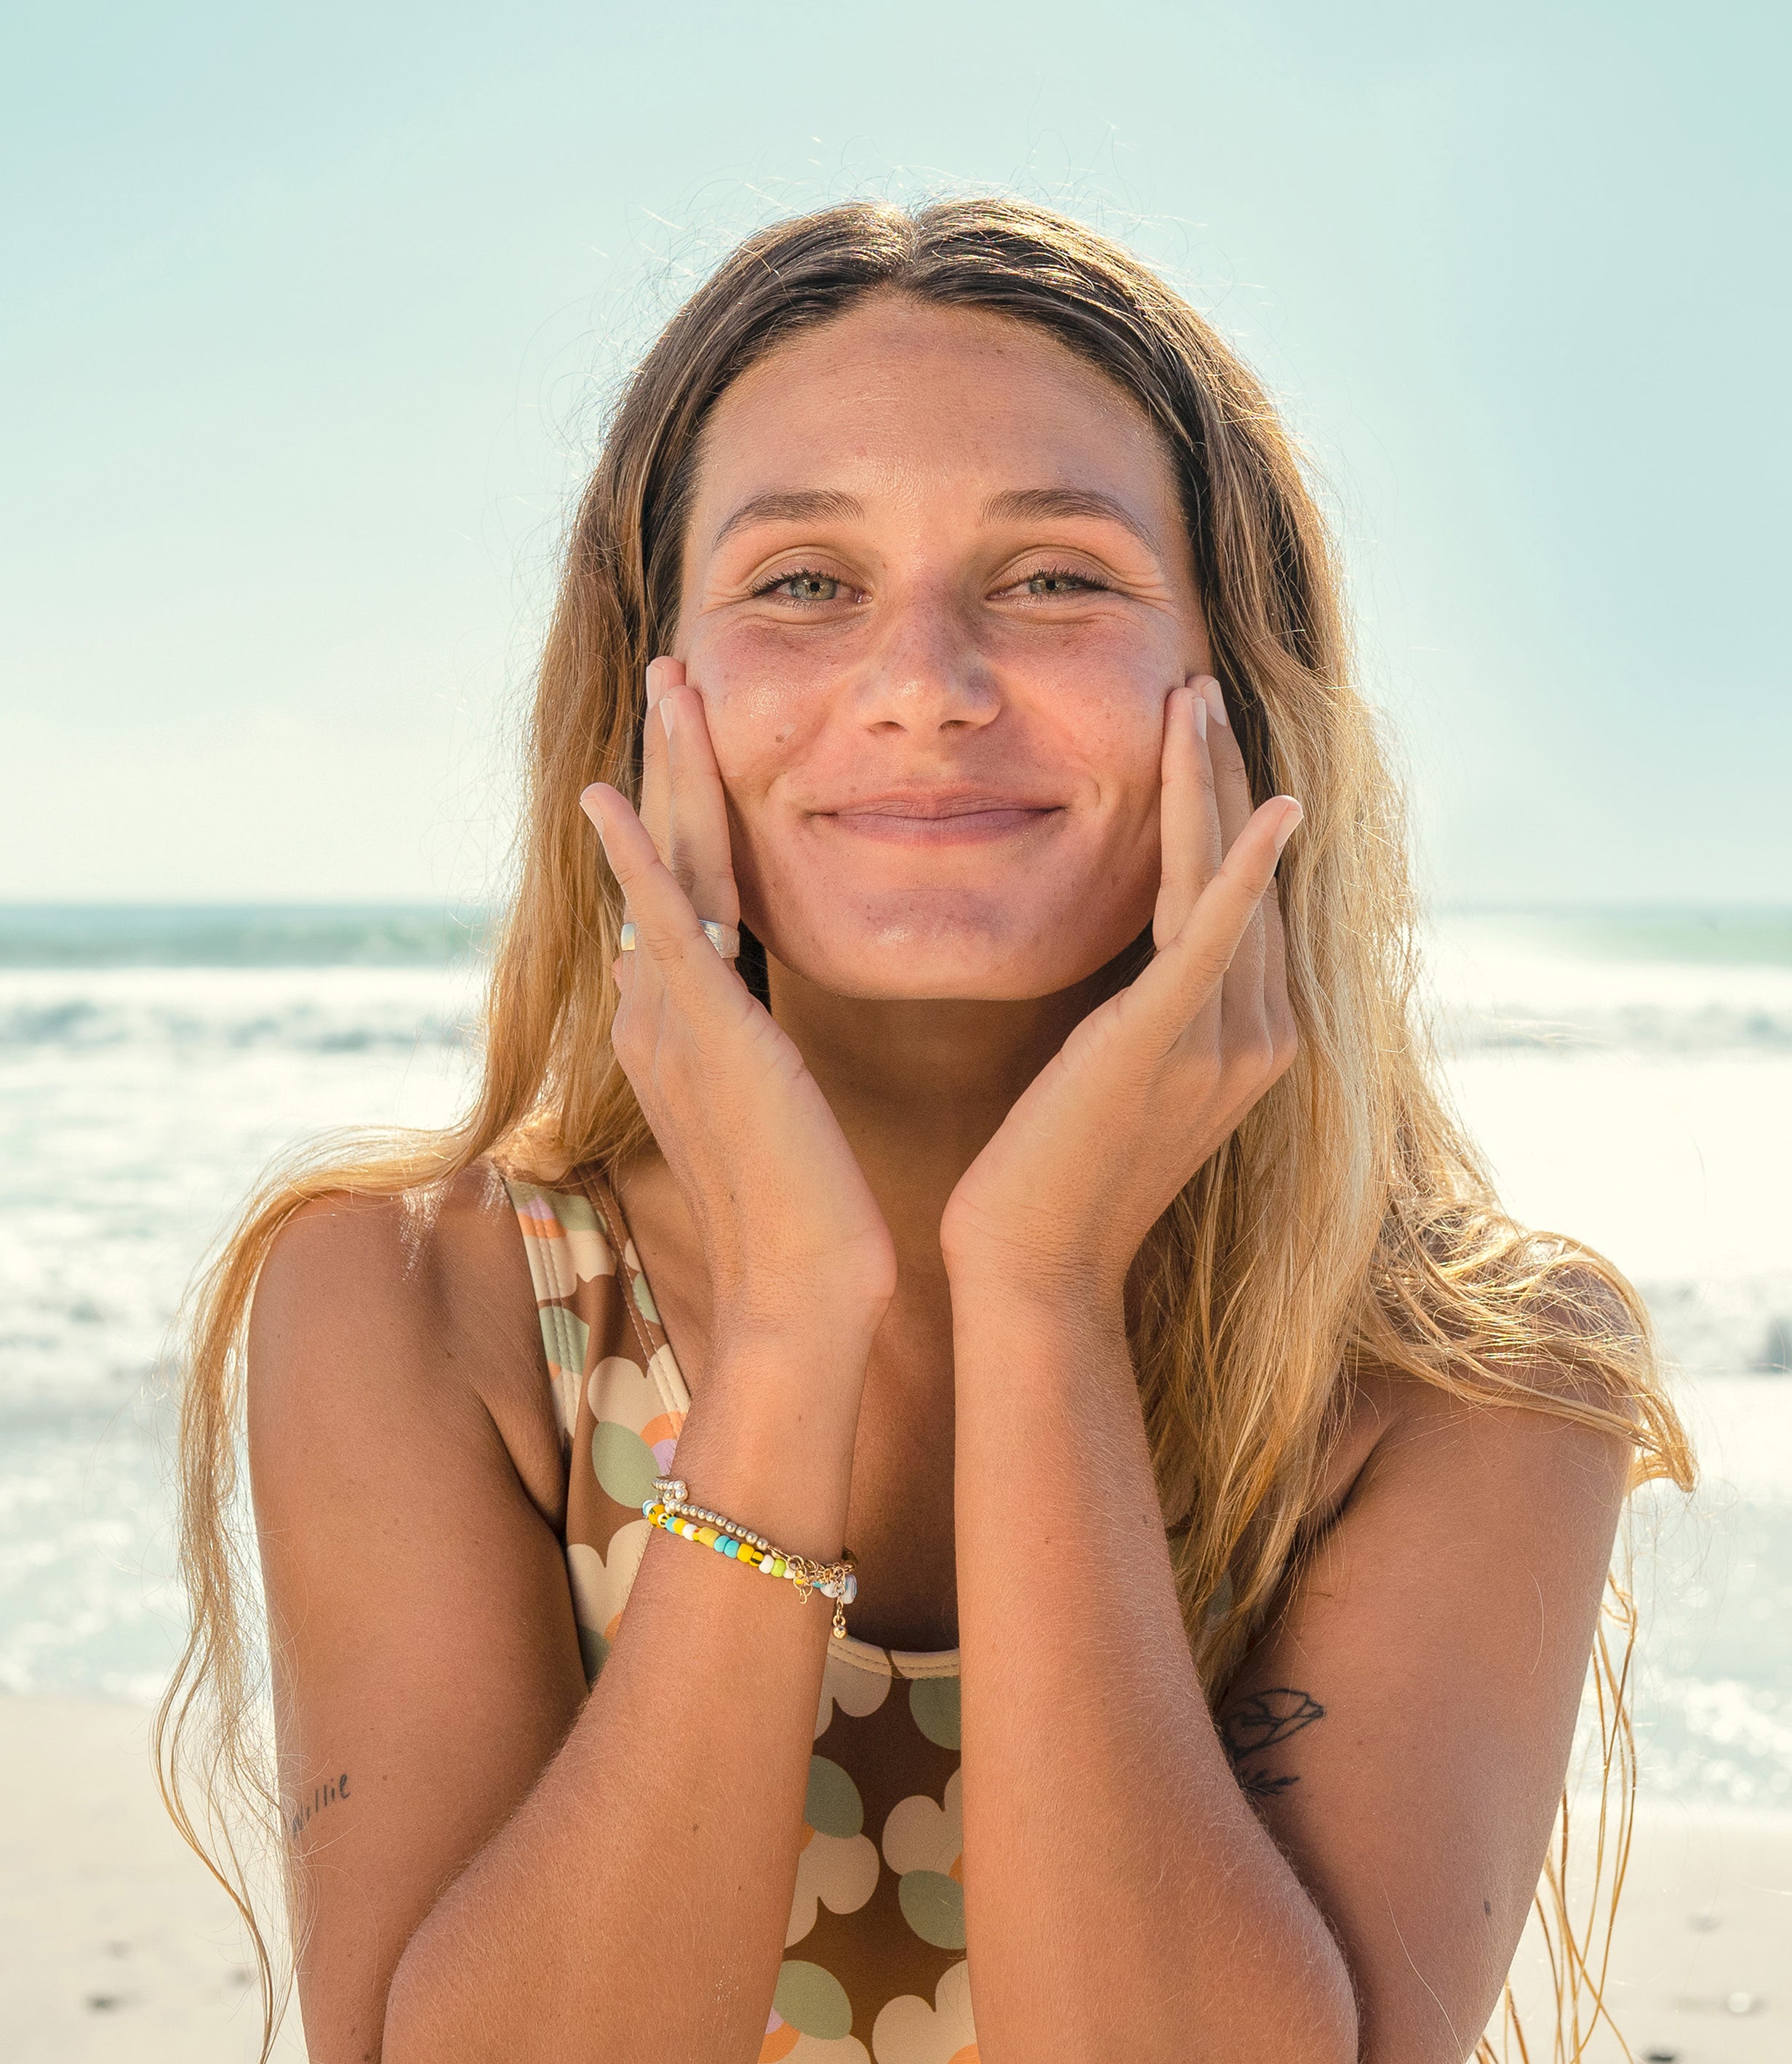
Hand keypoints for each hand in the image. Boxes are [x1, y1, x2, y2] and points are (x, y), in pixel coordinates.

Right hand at [581, 661, 895, 1338]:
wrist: (805, 1287)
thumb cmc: (804, 1212)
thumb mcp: (764, 1101)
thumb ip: (729, 1033)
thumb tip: (668, 972)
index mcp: (684, 1021)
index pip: (685, 890)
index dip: (690, 807)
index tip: (701, 736)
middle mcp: (664, 1008)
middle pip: (670, 856)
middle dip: (673, 761)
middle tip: (678, 671)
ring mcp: (677, 1016)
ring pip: (668, 864)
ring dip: (665, 768)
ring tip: (669, 681)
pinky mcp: (705, 1031)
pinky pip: (661, 926)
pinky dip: (634, 859)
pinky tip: (608, 796)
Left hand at [940, 675, 1300, 1313]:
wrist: (1031, 1269)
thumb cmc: (1049, 1177)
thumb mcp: (1110, 1076)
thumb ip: (1140, 1009)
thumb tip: (1122, 952)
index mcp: (1247, 1042)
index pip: (1246, 901)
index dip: (1227, 812)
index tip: (1199, 735)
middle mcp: (1259, 1039)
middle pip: (1249, 876)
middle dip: (1225, 775)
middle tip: (1199, 686)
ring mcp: (1222, 1044)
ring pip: (1225, 882)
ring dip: (1213, 783)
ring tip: (1193, 697)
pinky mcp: (1165, 1045)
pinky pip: (1212, 937)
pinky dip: (1236, 868)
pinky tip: (1262, 806)